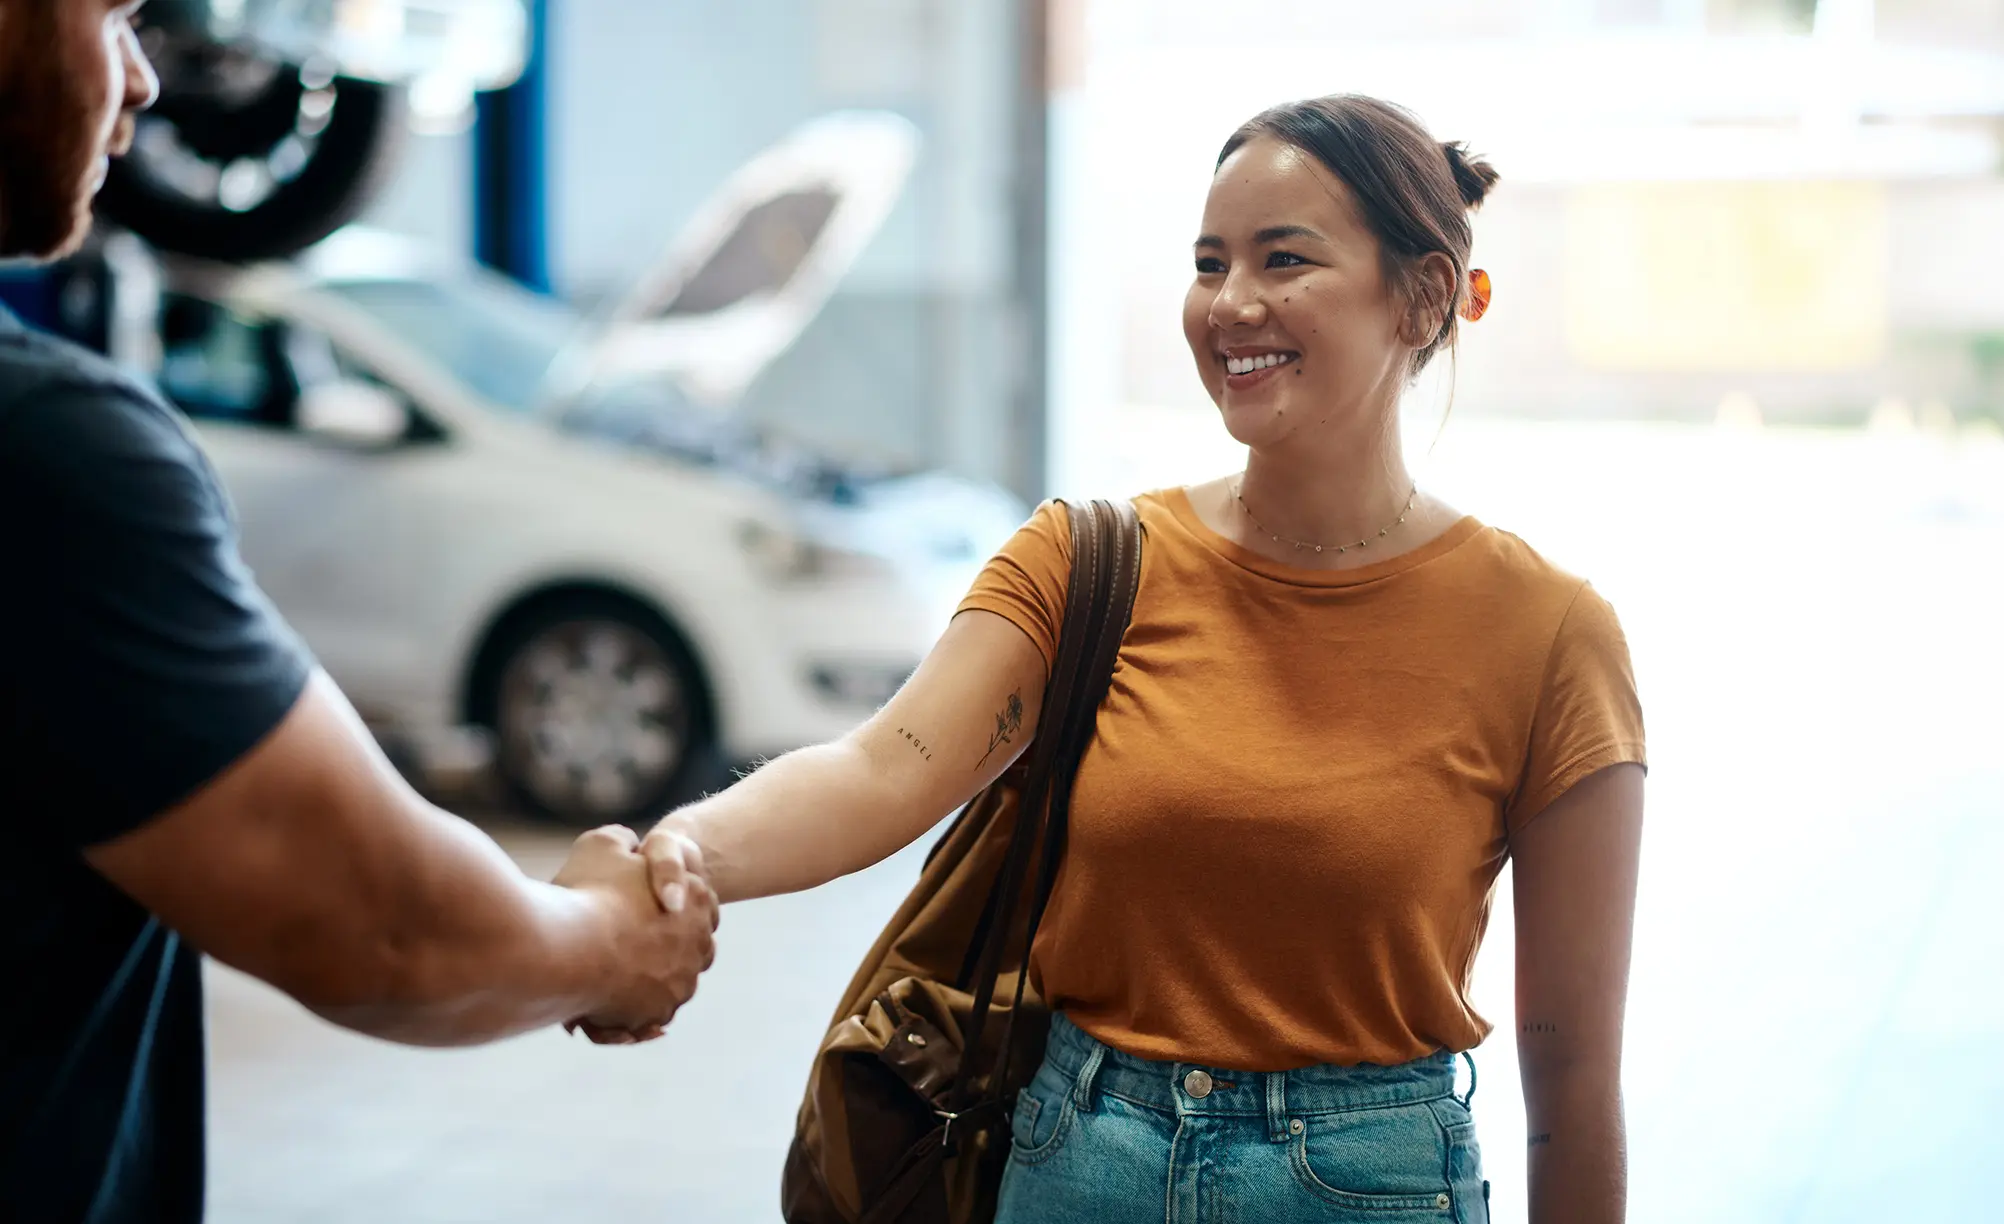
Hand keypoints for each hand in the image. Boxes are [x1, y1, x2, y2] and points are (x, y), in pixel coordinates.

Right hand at [551, 825, 717, 1040]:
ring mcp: (683, 982)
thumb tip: (627, 844)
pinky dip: (631, 1012)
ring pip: (667, 983)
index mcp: (697, 897)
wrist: (564, 950)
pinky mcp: (659, 1013)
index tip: (635, 909)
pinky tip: (605, 1002)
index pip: (694, 905)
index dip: (663, 906)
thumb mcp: (601, 845)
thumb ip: (621, 841)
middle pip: (686, 947)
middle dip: (661, 947)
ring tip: (609, 973)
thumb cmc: (584, 894)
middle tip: (624, 944)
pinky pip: (647, 1016)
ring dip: (645, 980)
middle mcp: (700, 942)